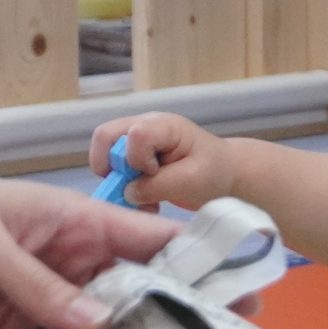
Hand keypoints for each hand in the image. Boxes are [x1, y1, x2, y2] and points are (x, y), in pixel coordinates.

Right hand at [91, 112, 234, 208]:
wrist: (224, 176)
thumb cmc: (214, 172)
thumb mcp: (191, 180)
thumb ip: (157, 185)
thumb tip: (126, 192)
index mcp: (165, 126)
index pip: (135, 135)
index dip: (136, 159)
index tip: (155, 174)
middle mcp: (144, 126)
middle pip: (105, 137)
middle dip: (112, 168)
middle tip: (134, 188)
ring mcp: (135, 141)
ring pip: (103, 154)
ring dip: (115, 182)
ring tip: (141, 200)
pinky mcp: (131, 157)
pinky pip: (110, 169)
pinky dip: (120, 188)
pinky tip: (144, 202)